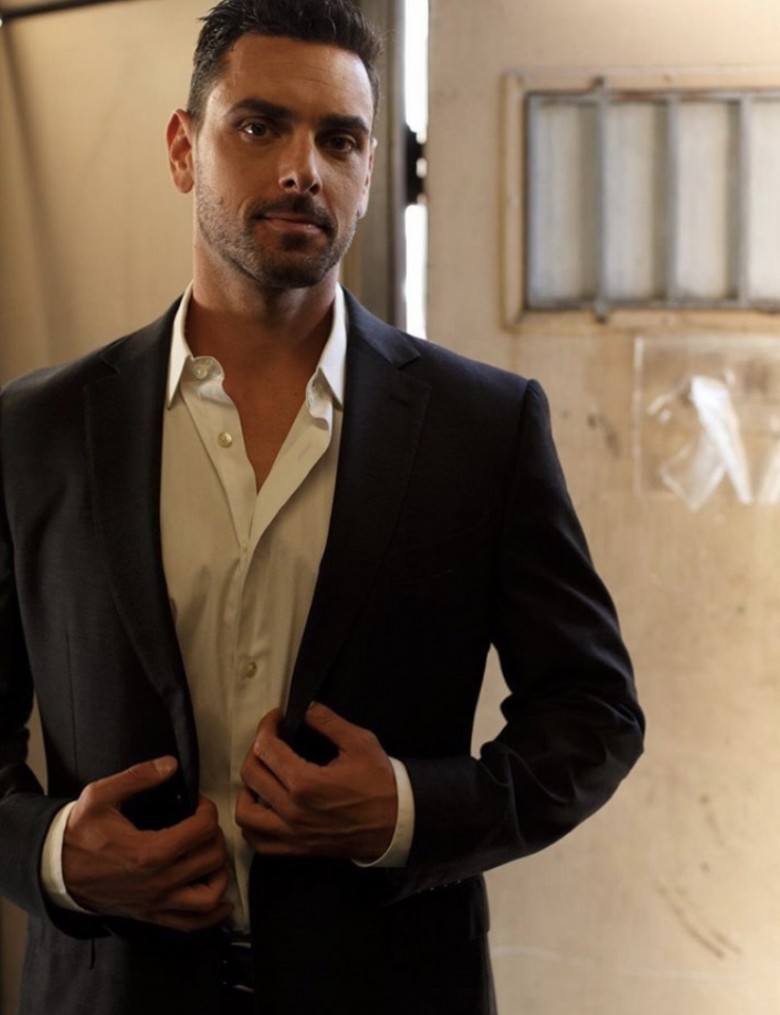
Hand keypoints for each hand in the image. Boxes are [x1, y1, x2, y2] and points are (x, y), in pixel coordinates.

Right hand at [62, 757, 231, 931]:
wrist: (56, 870)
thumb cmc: (79, 833)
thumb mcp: (101, 796)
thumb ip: (138, 776)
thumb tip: (171, 765)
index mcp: (149, 852)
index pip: (203, 830)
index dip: (207, 810)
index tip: (197, 803)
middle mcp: (158, 882)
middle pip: (212, 858)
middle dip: (214, 834)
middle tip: (203, 823)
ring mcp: (156, 903)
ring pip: (210, 896)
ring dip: (220, 872)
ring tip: (212, 852)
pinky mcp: (151, 915)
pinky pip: (192, 924)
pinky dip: (212, 914)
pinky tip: (221, 900)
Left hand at [236, 703, 396, 862]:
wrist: (397, 824)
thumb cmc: (381, 783)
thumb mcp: (360, 742)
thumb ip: (328, 721)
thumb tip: (306, 708)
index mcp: (305, 783)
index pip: (266, 748)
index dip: (267, 725)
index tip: (277, 718)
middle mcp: (292, 811)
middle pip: (251, 774)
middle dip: (257, 748)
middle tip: (272, 739)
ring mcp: (292, 834)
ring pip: (245, 811)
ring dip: (248, 788)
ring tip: (263, 775)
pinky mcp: (296, 849)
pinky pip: (257, 841)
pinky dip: (253, 823)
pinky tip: (264, 806)